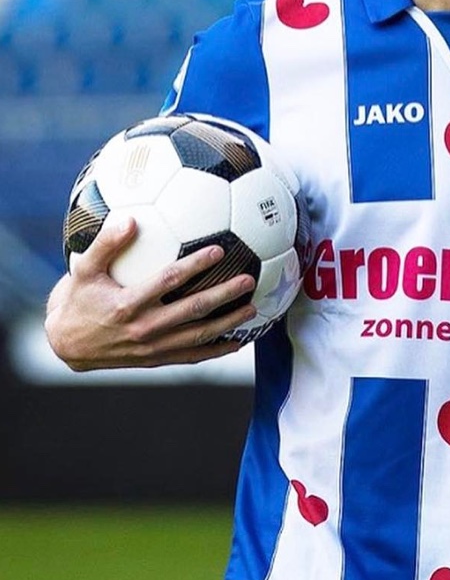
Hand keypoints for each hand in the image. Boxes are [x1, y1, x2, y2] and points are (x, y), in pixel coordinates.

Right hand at [45, 216, 256, 369]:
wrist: (66, 344)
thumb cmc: (78, 300)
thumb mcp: (84, 270)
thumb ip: (106, 244)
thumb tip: (130, 219)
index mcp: (127, 305)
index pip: (168, 281)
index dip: (194, 265)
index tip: (218, 251)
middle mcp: (143, 329)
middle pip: (192, 310)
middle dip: (223, 295)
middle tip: (248, 280)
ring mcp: (152, 348)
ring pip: (197, 336)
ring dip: (227, 322)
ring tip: (252, 307)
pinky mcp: (156, 360)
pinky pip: (191, 357)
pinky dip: (216, 351)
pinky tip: (237, 341)